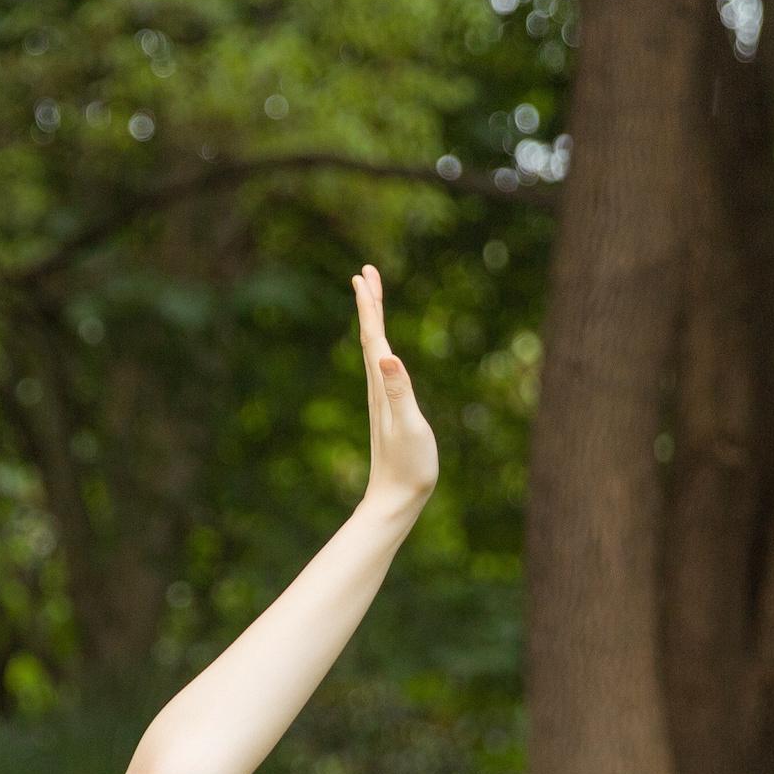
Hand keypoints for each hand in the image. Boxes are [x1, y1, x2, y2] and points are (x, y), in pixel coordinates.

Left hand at [350, 264, 439, 518]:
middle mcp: (377, 388)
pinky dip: (381, 348)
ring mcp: (381, 399)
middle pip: (370, 337)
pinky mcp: (388, 410)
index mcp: (381, 386)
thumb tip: (387, 357)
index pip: (373, 336)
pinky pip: (381, 368)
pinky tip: (383, 351)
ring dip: (372, 322)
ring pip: (374, 351)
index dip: (370, 305)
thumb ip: (399, 391)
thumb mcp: (409, 426)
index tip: (364, 275)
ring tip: (372, 301)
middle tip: (366, 273)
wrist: (396, 499)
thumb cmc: (408, 466)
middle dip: (369, 304)